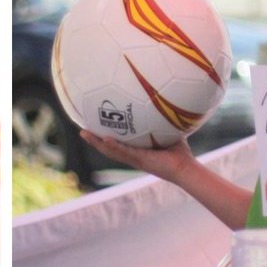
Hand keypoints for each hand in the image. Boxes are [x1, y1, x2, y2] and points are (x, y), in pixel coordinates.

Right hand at [79, 129, 197, 180]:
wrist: (185, 167)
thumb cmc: (180, 151)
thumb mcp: (169, 131)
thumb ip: (163, 119)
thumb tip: (164, 99)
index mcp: (136, 150)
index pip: (116, 143)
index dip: (103, 136)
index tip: (93, 126)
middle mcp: (132, 156)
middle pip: (107, 147)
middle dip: (94, 139)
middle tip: (81, 129)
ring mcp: (134, 159)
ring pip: (110, 151)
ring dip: (96, 143)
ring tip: (84, 133)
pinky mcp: (140, 160)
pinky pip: (124, 152)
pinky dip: (114, 146)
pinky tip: (104, 139)